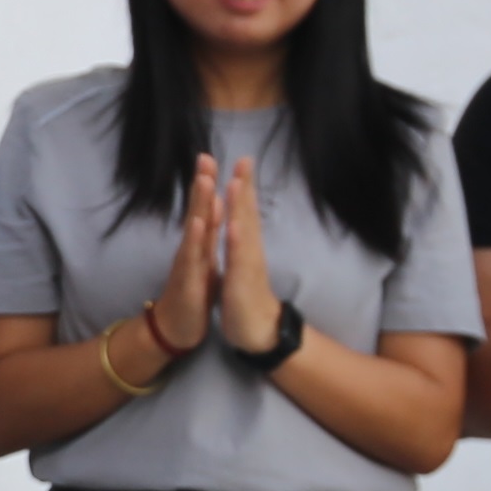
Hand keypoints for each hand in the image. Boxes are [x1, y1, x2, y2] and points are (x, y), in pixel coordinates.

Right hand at [146, 155, 223, 353]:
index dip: (208, 185)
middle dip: (202, 184)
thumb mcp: (203, 261)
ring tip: (204, 180)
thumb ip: (207, 236)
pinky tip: (199, 223)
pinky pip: (191, 258)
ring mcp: (187, 264)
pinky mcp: (187, 281)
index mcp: (199, 245)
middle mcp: (190, 249)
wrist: (175, 330)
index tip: (212, 158)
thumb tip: (212, 211)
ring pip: (194, 230)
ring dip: (199, 205)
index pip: (205, 209)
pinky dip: (196, 240)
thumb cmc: (191, 295)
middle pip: (197, 211)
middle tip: (205, 157)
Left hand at [218, 156, 288, 357]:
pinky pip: (238, 260)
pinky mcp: (242, 283)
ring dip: (241, 207)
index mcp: (245, 245)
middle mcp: (250, 250)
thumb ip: (241, 241)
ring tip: (238, 182)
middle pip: (248, 213)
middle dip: (245, 186)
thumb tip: (240, 220)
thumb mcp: (241, 264)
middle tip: (245, 159)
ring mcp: (248, 265)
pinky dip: (236, 243)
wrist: (257, 332)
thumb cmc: (246, 297)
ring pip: (244, 231)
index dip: (243, 186)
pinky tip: (233, 226)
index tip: (242, 160)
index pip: (244, 210)